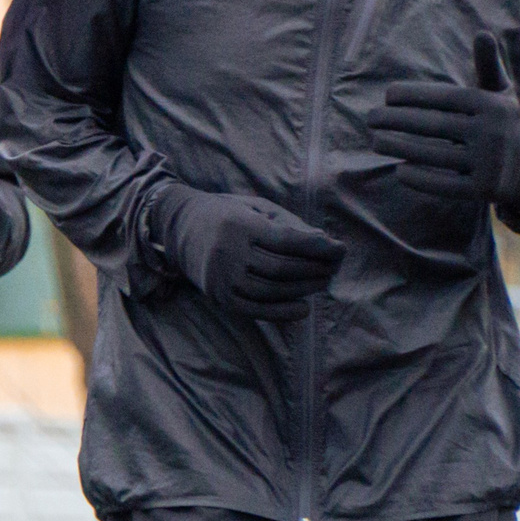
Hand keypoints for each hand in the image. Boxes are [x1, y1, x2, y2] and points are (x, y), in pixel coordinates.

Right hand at [147, 185, 343, 321]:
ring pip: (273, 291)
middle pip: (284, 269)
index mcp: (239, 225)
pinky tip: (303, 308)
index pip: (288, 241)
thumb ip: (288, 224)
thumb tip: (325, 243)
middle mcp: (228, 252)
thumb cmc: (225, 213)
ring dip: (304, 290)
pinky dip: (283, 312)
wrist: (178, 227)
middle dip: (316, 269)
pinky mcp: (219, 296)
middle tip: (334, 267)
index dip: (319, 248)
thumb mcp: (254, 208)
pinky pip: (256, 309)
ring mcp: (222, 277)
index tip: (340, 250)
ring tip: (322, 282)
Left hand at [366, 36, 519, 208]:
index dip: (411, 95)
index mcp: (492, 106)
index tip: (386, 95)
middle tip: (369, 118)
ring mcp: (489, 164)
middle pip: (432, 125)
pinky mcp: (485, 191)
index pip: (442, 97)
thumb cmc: (505, 123)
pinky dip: (418, 177)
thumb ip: (487, 65)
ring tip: (375, 141)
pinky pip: (443, 184)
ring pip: (432, 154)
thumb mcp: (501, 94)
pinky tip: (399, 169)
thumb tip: (483, 33)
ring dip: (397, 147)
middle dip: (394, 121)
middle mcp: (492, 133)